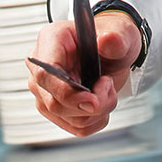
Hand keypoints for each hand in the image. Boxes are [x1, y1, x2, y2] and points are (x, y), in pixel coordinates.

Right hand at [25, 11, 141, 136]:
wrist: (113, 53)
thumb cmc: (111, 40)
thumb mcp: (121, 33)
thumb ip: (117, 39)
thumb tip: (108, 41)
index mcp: (51, 41)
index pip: (45, 75)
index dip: (67, 93)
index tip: (93, 99)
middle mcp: (41, 68)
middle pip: (55, 103)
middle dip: (91, 103)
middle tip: (108, 85)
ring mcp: (45, 91)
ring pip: (68, 118)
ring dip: (98, 111)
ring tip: (107, 89)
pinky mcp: (55, 110)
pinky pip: (77, 127)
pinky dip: (96, 120)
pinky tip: (102, 102)